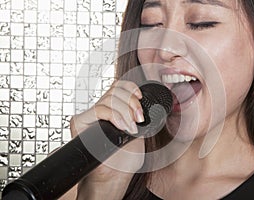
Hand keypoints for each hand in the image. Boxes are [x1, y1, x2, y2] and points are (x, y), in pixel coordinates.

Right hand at [66, 80, 144, 199]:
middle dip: (131, 102)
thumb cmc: (124, 157)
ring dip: (124, 110)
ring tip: (131, 127)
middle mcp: (102, 109)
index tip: (140, 97)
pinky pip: (98, 109)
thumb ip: (139, 116)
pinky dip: (113, 115)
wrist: (114, 175)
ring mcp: (91, 115)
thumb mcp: (139, 132)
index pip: (119, 86)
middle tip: (139, 118)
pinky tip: (122, 126)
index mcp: (115, 108)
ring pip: (108, 98)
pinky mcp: (80, 122)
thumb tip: (148, 102)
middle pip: (115, 90)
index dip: (130, 87)